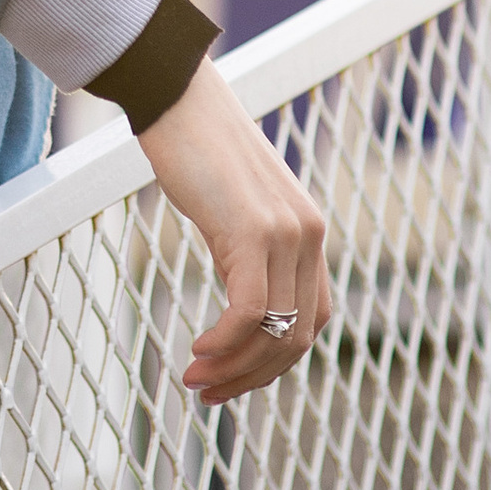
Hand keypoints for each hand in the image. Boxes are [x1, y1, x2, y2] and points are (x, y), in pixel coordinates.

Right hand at [137, 59, 333, 406]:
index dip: (275, 362)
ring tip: (196, 380)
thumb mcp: (236, 210)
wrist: (178, 95)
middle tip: (209, 394)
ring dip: (234, 369)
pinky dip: (224, 343)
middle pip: (297, 337)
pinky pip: (247, 311)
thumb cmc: (195, 149)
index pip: (312, 321)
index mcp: (309, 233)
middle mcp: (309, 236)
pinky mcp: (254, 231)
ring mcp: (286, 233)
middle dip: (253, 376)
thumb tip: (242, 312)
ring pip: (274, 332)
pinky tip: (198, 351)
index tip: (233, 378)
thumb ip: (251, 253)